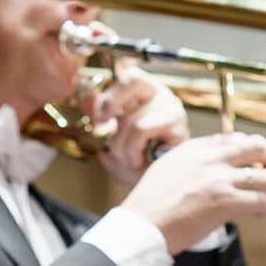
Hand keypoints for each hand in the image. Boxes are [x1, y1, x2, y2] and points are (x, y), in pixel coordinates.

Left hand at [81, 64, 188, 187]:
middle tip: (103, 129)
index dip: (107, 93)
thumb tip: (87, 97)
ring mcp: (172, 109)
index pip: (127, 76)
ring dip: (121, 147)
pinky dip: (132, 150)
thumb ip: (99, 116)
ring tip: (129, 160)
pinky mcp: (178, 127)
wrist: (160, 189)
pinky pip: (141, 130)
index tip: (96, 120)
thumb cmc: (138, 162)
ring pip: (131, 118)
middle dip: (110, 104)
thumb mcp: (111, 137)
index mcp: (145, 93)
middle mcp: (161, 95)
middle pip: (131, 79)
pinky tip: (139, 162)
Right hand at [118, 132, 265, 253]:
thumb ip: (193, 162)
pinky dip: (265, 207)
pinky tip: (258, 212)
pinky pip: (261, 200)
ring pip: (265, 177)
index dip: (252, 148)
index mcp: (196, 148)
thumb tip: (215, 168)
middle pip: (258, 147)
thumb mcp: (168, 168)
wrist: (142, 225)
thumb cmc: (150, 204)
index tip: (256, 159)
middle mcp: (210, 159)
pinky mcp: (226, 202)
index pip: (235, 138)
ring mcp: (219, 179)